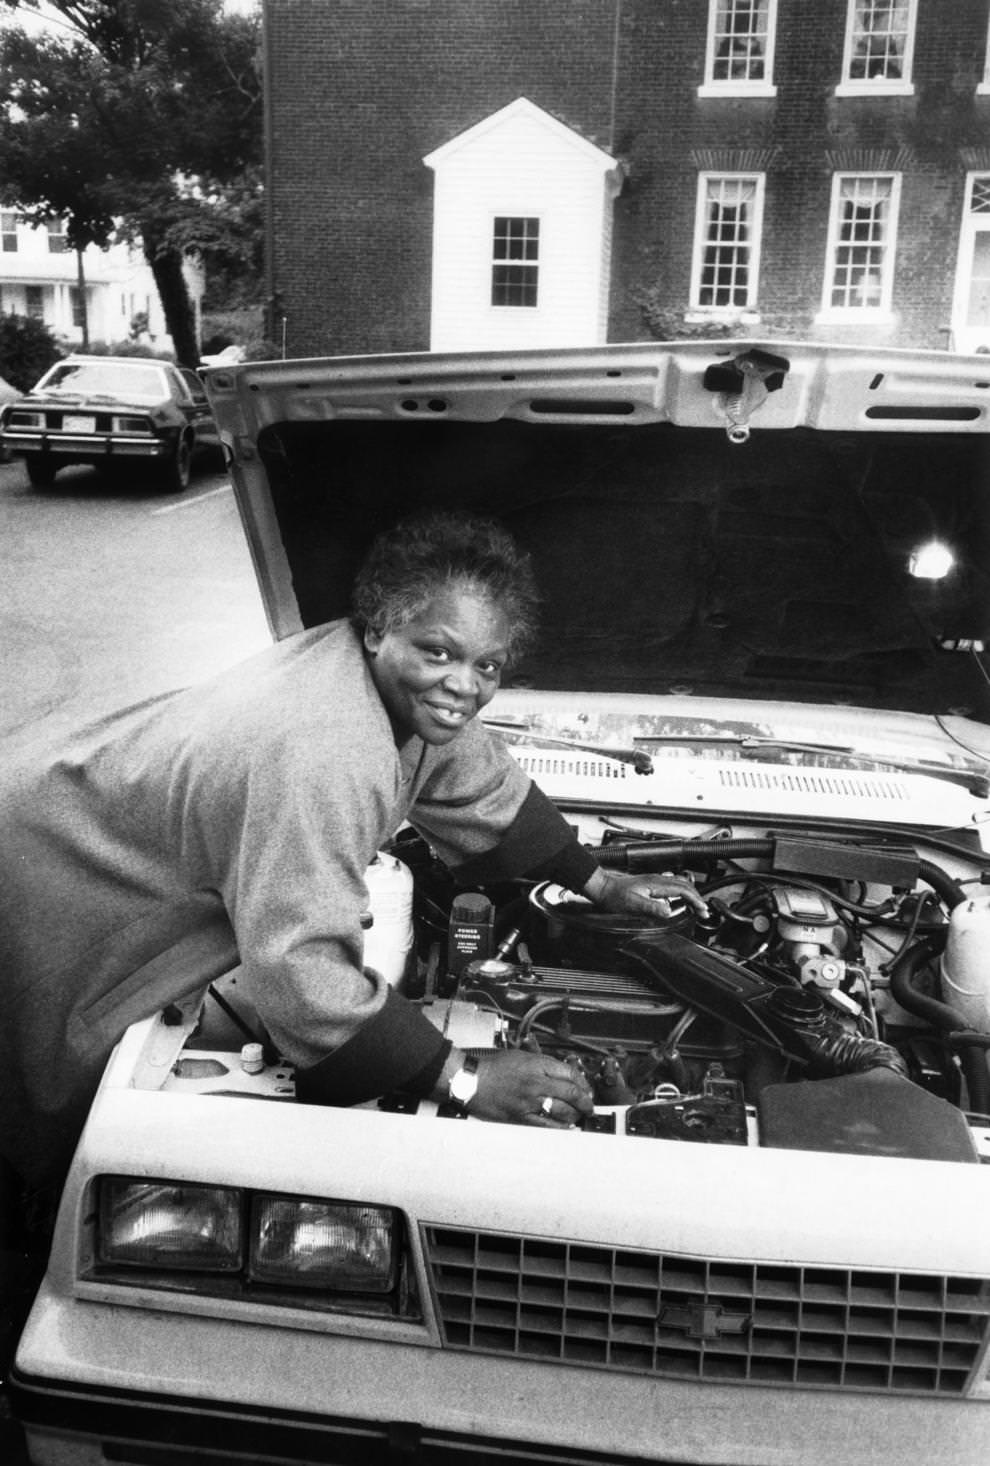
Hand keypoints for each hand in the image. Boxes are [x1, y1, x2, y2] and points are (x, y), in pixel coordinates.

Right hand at [472, 1050, 593, 1128]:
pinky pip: (546, 1125)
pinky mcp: (520, 1117)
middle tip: (588, 1106)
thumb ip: (541, 1064)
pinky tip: (565, 1127)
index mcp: (536, 1064)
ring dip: (575, 1115)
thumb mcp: (520, 1056)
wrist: (470, 1079)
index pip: (569, 1073)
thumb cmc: (492, 1067)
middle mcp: (536, 1082)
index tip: (585, 1088)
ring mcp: (529, 1101)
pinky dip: (559, 1127)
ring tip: (578, 1116)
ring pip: (562, 1110)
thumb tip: (561, 1075)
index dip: (582, 1083)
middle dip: (585, 1101)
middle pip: (571, 1092)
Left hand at [581, 866, 708, 918]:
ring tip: (696, 907)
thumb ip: (652, 907)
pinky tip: (679, 900)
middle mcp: (657, 880)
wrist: (603, 888)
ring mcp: (654, 880)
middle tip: (703, 912)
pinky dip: (681, 893)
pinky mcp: (650, 884)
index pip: (683, 890)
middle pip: (685, 885)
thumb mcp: (633, 905)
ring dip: (690, 895)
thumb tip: (668, 911)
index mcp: (656, 884)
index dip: (695, 900)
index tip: (702, 910)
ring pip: (679, 884)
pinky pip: (672, 886)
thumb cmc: (615, 897)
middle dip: (696, 898)